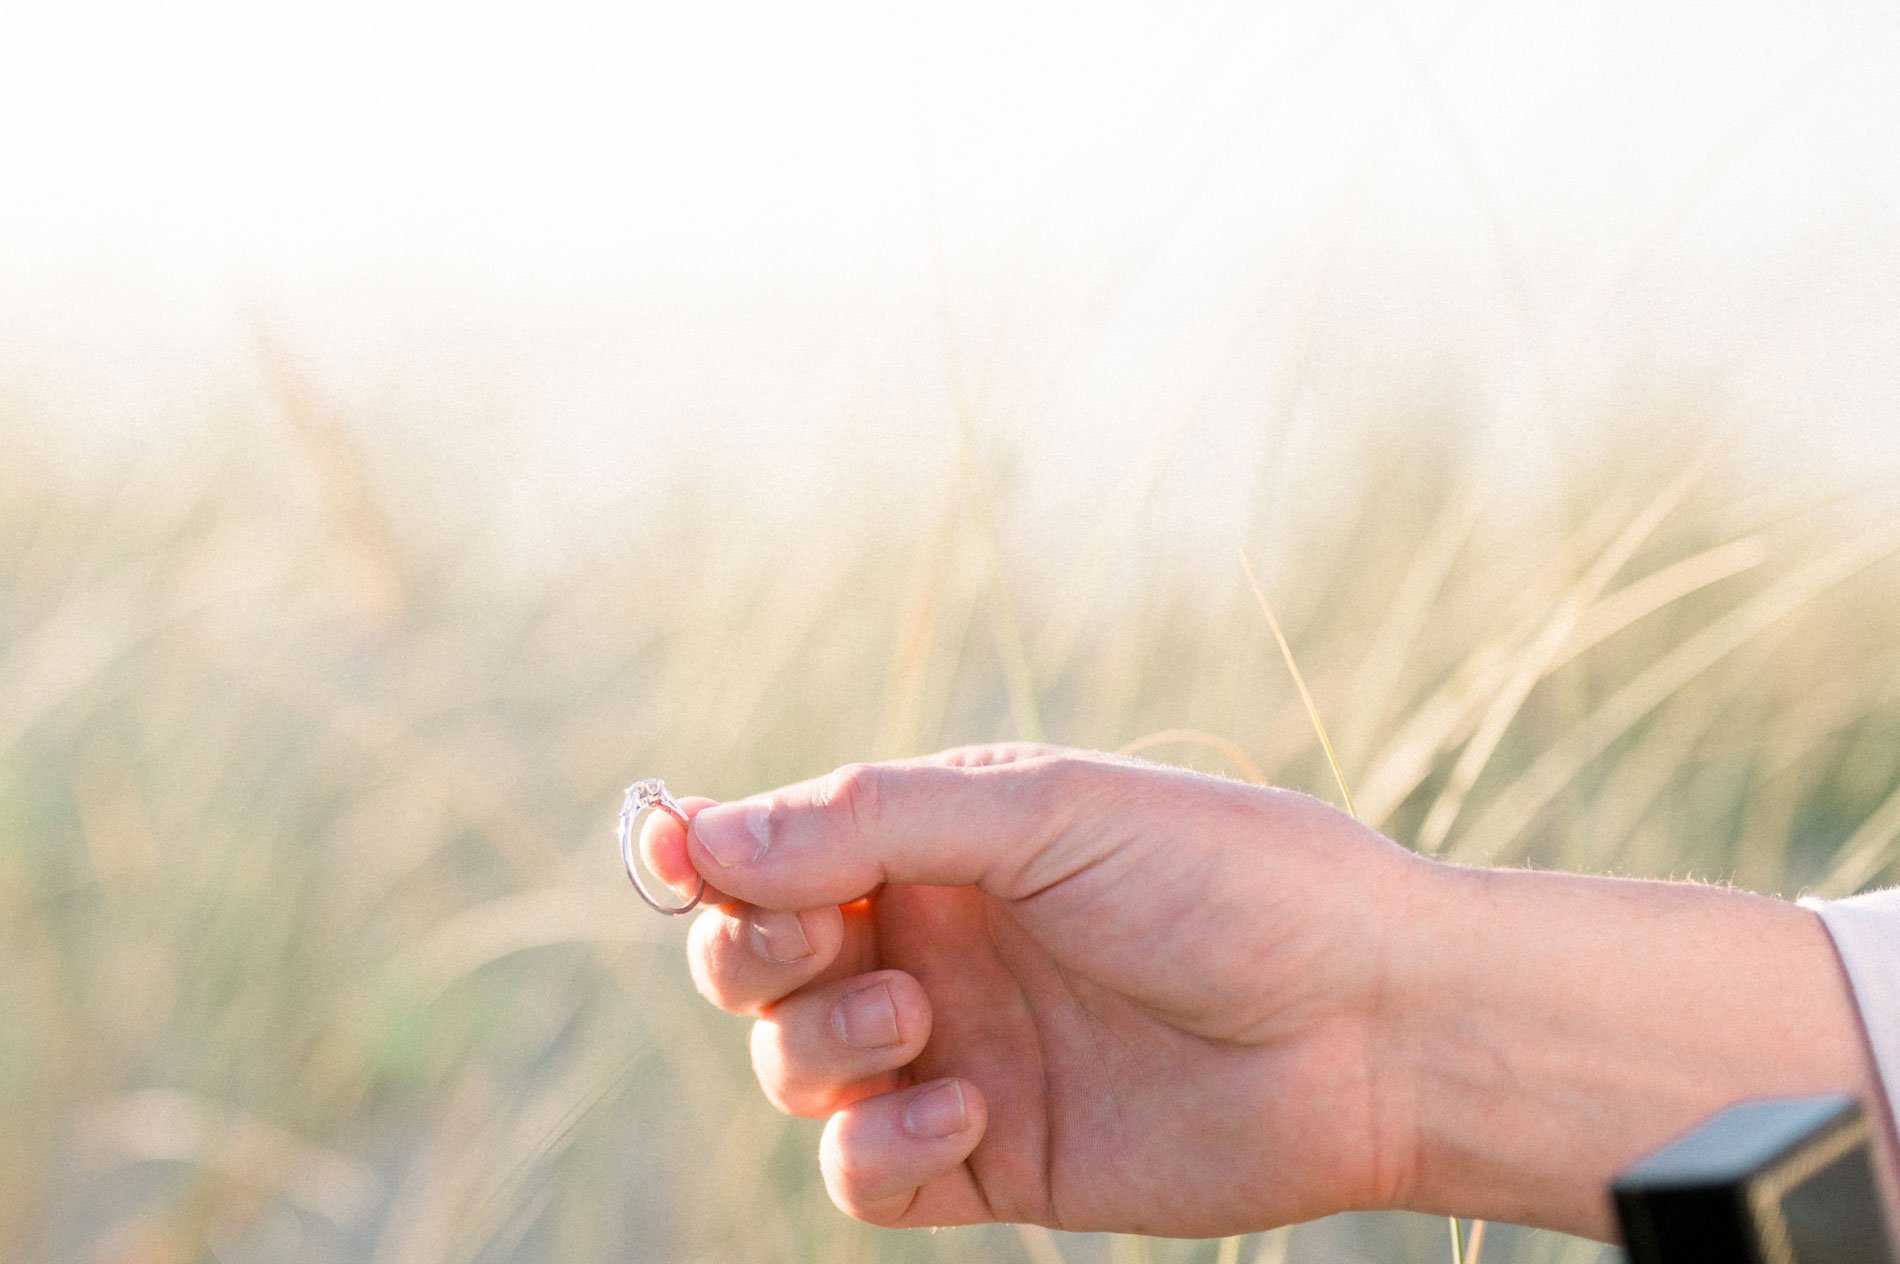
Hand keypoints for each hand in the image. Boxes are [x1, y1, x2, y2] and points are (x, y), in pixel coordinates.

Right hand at [644, 745, 1425, 1235]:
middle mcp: (934, 945)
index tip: (670, 858)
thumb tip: (695, 834)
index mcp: (940, 843)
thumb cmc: (1222, 879)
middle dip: (755, 956)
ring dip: (822, 1047)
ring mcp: (958, 1053)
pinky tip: (961, 1114)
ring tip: (918, 1026)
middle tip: (820, 945)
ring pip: (793, 1068)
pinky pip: (865, 1174)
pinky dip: (879, 1149)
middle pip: (756, 962)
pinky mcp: (993, 1159)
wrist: (1369, 1021)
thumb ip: (868, 820)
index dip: (709, 859)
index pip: (774, 852)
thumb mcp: (1042, 812)